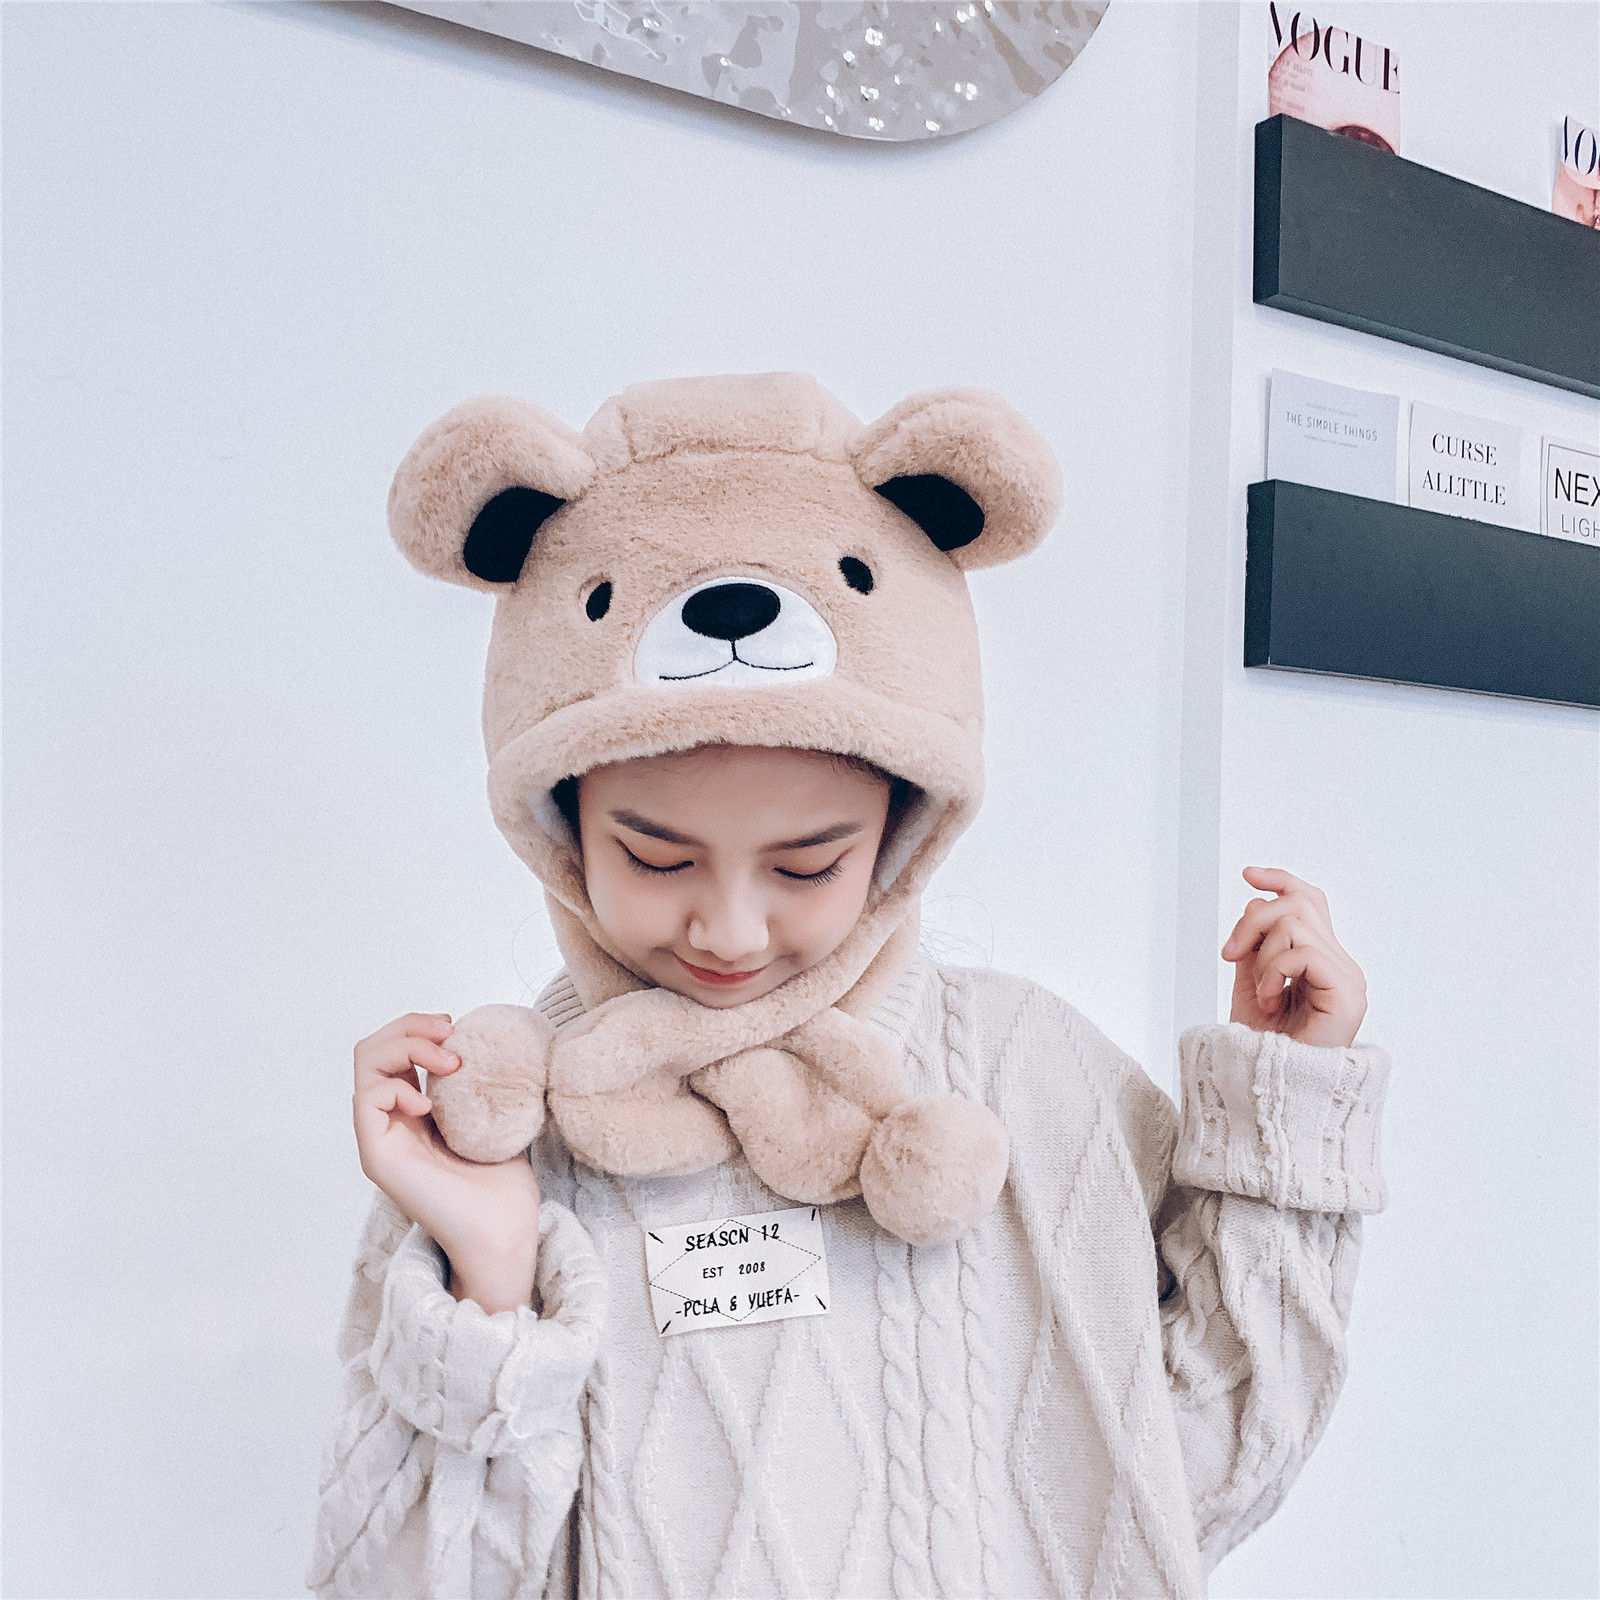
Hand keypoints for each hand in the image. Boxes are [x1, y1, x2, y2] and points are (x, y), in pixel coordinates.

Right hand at [353, 1012, 540, 1312]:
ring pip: (366, 1065)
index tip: (456, 1025)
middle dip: (409, 1025)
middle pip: (372, 1049)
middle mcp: (391, 1122)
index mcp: (414, 1112)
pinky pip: (366, 1101)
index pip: (394, 1050)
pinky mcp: (377, 1157)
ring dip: (407, 1046)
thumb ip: (488, 1084)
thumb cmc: (503, 1188)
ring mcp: (381, 1139)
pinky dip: (396, 1088)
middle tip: (449, 1030)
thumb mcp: (498, 1118)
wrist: (503, 1233)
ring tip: (449, 1064)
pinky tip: (430, 1106)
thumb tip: (504, 1045)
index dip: (418, 1026)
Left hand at [1222, 868, 1366, 1047]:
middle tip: (1229, 955)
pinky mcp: (1347, 996)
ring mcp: (1349, 980)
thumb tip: (1255, 901)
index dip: (1281, 880)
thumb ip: (1255, 945)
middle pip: (1299, 903)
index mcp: (1322, 960)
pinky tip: (1270, 1000)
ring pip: (1296, 923)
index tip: (1247, 873)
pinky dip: (1274, 972)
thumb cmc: (1259, 1046)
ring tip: (1261, 993)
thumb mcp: (1250, 982)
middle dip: (1252, 921)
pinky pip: (1304, 952)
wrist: (1267, 1091)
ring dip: (1263, 956)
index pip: (1310, 901)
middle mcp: (1341, 966)